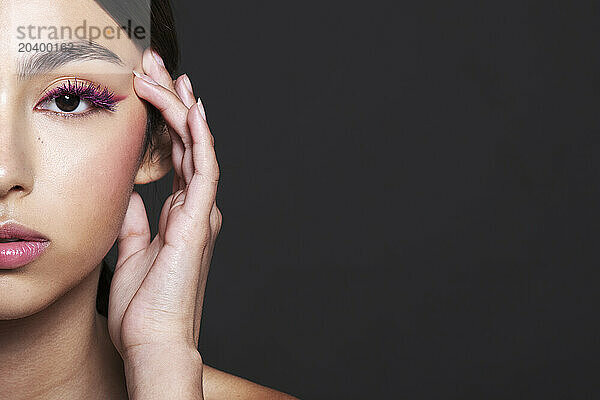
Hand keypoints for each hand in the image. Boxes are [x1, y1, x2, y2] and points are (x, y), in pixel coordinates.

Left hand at [106, 47, 220, 360]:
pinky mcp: (200, 220)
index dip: (167, 120)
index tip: (152, 89)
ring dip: (181, 108)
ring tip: (167, 74)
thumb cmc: (144, 307)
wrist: (154, 341)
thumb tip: (132, 196)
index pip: (177, 155)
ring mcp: (200, 212)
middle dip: (173, 101)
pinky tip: (191, 108)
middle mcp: (195, 208)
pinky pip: (203, 168)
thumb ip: (136, 221)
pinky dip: (199, 136)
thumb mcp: (130, 253)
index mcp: (180, 215)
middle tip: (158, 66)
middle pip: (186, 143)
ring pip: (196, 147)